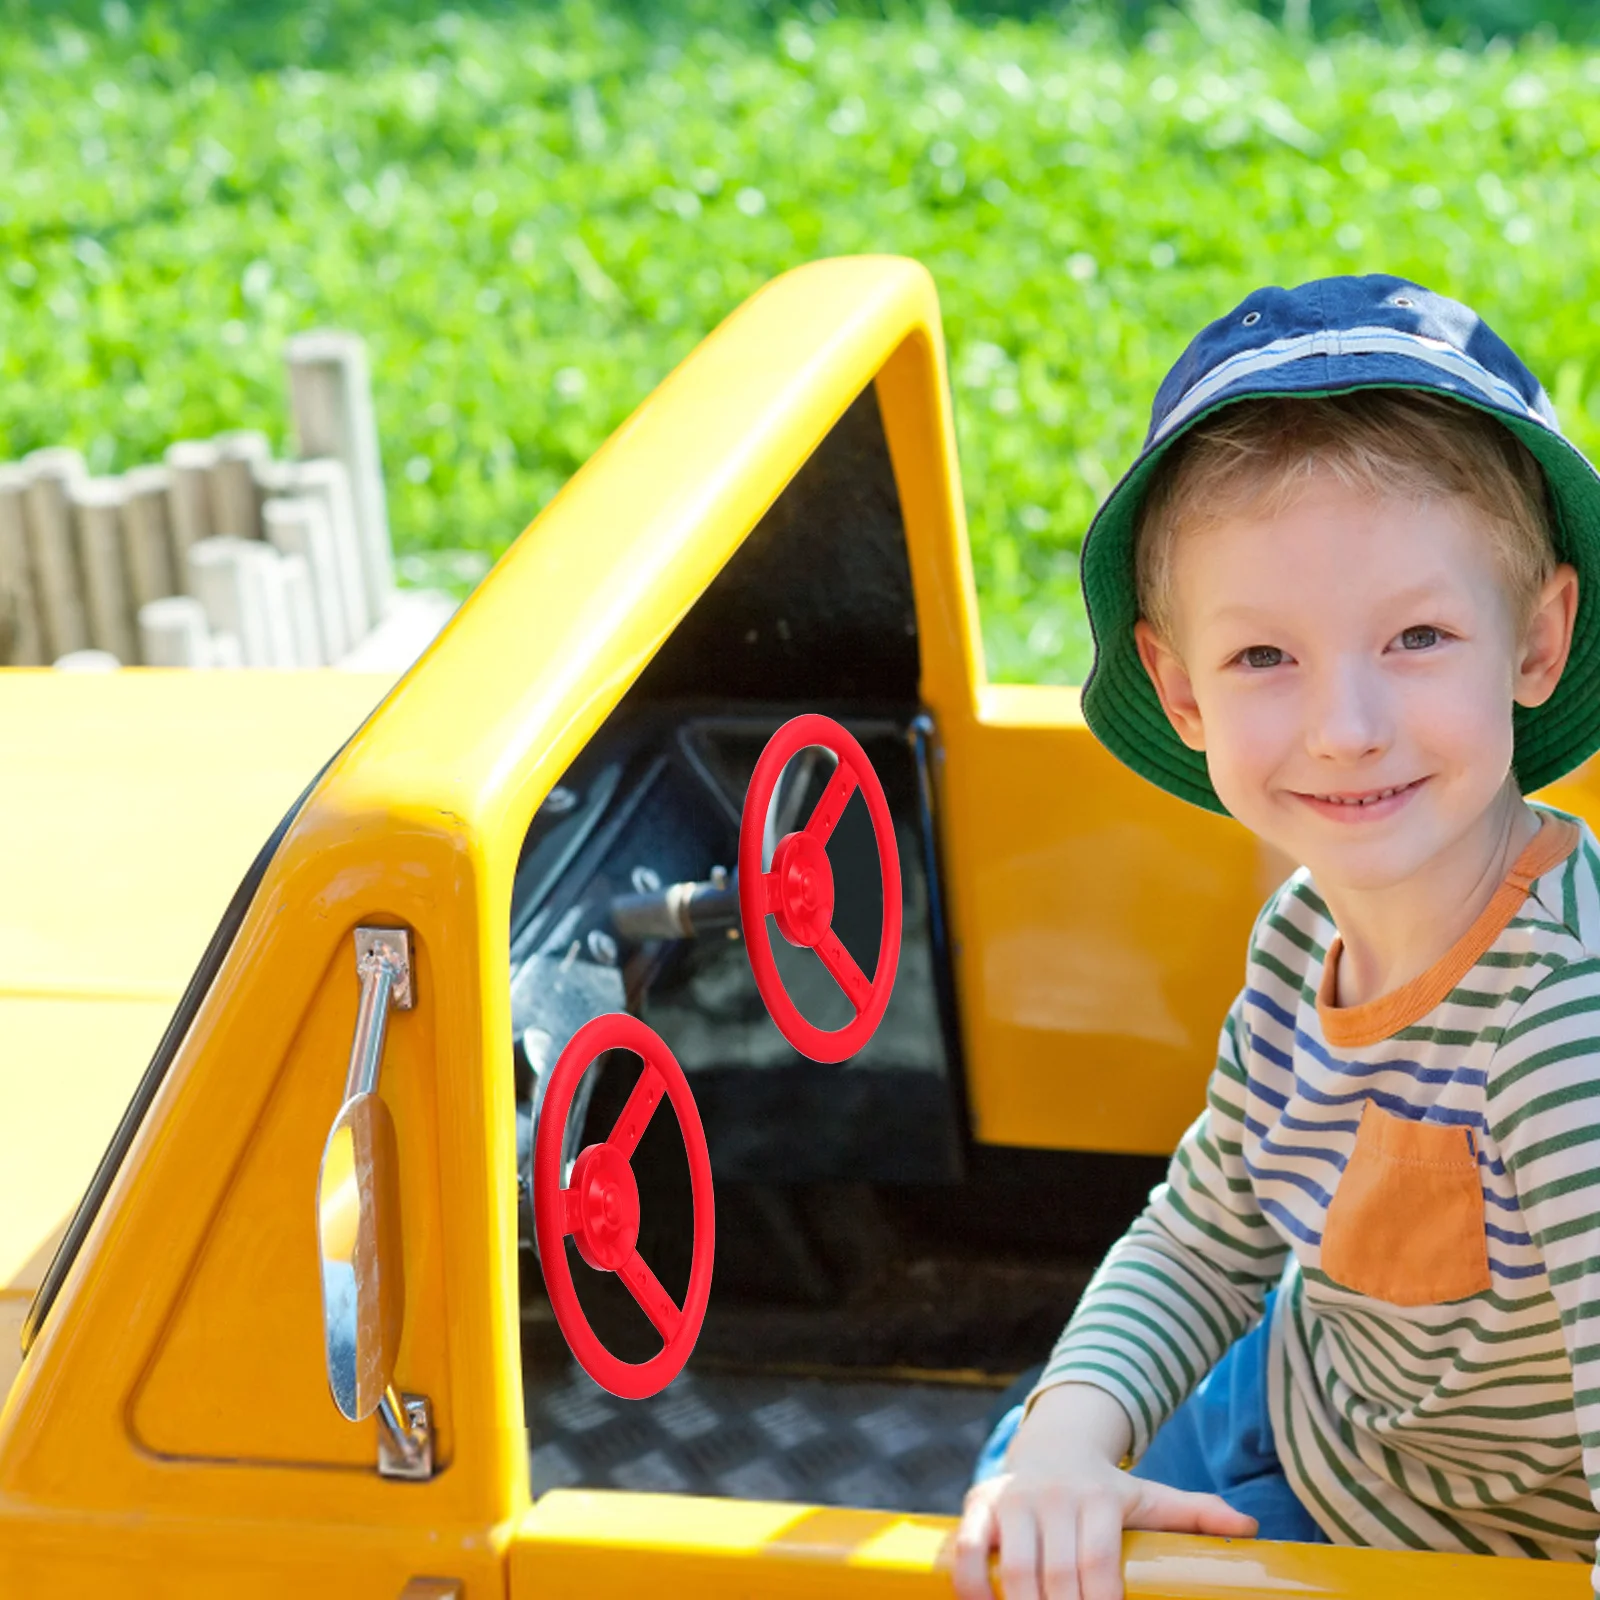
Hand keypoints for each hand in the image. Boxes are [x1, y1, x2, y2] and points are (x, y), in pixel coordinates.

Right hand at [950, 1383, 1257, 1599]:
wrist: (1053, 1443)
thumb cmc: (1107, 1489)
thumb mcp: (1152, 1496)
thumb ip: (1197, 1512)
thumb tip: (1252, 1529)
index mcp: (1099, 1499)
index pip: (1098, 1567)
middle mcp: (1054, 1496)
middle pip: (1056, 1576)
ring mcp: (1014, 1498)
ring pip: (1013, 1568)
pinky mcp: (980, 1502)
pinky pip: (968, 1548)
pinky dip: (971, 1585)